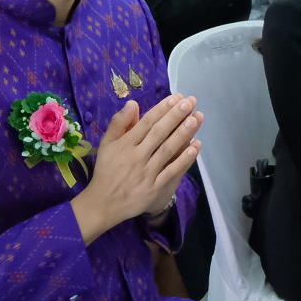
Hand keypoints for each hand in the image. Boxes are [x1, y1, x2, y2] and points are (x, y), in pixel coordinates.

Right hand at [72, 95, 202, 242]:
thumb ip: (119, 123)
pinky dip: (184, 159)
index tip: (177, 98)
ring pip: (167, 150)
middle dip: (175, 116)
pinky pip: (172, 171)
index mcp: (125, 144)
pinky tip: (195, 147)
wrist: (104, 202)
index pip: (147, 122)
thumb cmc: (107, 170)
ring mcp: (147, 172)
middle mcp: (137, 156)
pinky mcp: (155, 187)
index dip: (162, 109)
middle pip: (159, 133)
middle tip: (190, 102)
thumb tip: (132, 103)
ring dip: (183, 134)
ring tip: (196, 119)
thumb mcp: (106, 144)